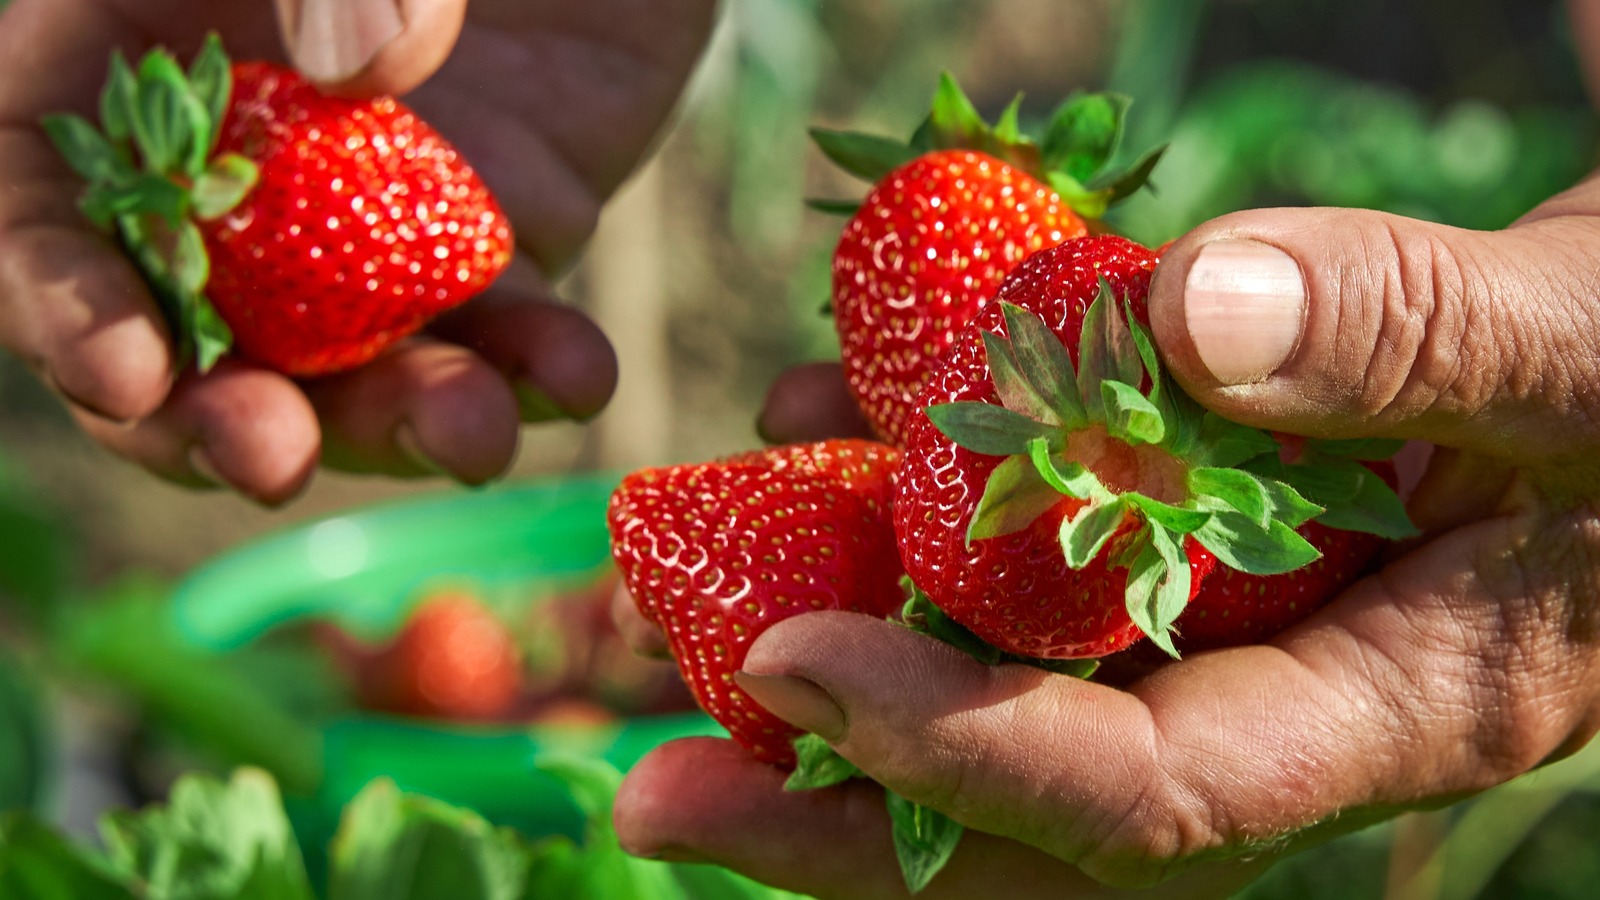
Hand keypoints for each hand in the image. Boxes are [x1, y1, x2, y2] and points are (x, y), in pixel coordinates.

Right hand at [0, 0, 715, 502]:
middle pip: (197, 340)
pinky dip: (540, 368)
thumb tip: (361, 75)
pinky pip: (510, 332)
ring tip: (469, 435)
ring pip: (359, 368)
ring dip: (401, 421)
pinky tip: (577, 373)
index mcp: (123, 69)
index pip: (41, 220)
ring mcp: (369, 221)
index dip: (66, 311)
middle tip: (272, 459)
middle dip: (225, 418)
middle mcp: (241, 174)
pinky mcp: (497, 237)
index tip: (128, 377)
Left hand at [607, 138, 1599, 899]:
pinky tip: (809, 423)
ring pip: (1002, 696)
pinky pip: (1019, 568)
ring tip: (677, 603)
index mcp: (1389, 713)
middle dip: (844, 817)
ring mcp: (1215, 634)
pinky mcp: (1167, 548)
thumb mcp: (1583, 352)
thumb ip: (1421, 335)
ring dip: (835, 662)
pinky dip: (903, 513)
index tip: (789, 668)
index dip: (967, 753)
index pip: (1153, 798)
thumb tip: (1193, 321)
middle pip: (1035, 819)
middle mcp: (1277, 707)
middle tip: (657, 790)